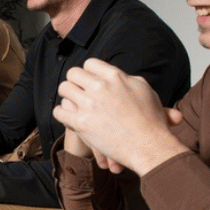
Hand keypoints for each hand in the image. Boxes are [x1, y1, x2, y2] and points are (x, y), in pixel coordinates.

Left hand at [52, 59, 186, 175]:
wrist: (149, 145)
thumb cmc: (151, 120)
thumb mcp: (144, 90)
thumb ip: (128, 79)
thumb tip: (119, 76)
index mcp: (115, 76)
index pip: (90, 63)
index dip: (88, 72)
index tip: (89, 81)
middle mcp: (100, 87)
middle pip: (73, 73)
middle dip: (75, 82)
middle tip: (78, 92)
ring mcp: (89, 104)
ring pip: (64, 89)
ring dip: (68, 97)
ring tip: (73, 104)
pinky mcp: (81, 123)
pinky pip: (59, 111)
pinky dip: (62, 114)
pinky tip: (70, 118)